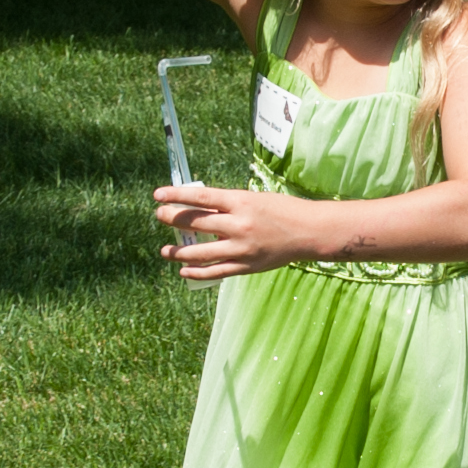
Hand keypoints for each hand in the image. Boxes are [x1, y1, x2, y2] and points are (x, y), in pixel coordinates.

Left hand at [156, 183, 310, 279]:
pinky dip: (197, 272)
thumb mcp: (253, 200)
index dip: (176, 195)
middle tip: (160, 216)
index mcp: (240, 202)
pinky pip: (215, 271)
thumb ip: (227, 207)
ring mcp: (242, 248)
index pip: (200, 197)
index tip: (158, 195)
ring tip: (165, 251)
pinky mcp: (246, 266)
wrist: (309, 232)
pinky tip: (184, 269)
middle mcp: (239, 224)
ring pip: (200, 252)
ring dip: (178, 252)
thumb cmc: (281, 211)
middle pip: (196, 223)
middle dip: (172, 219)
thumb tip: (195, 211)